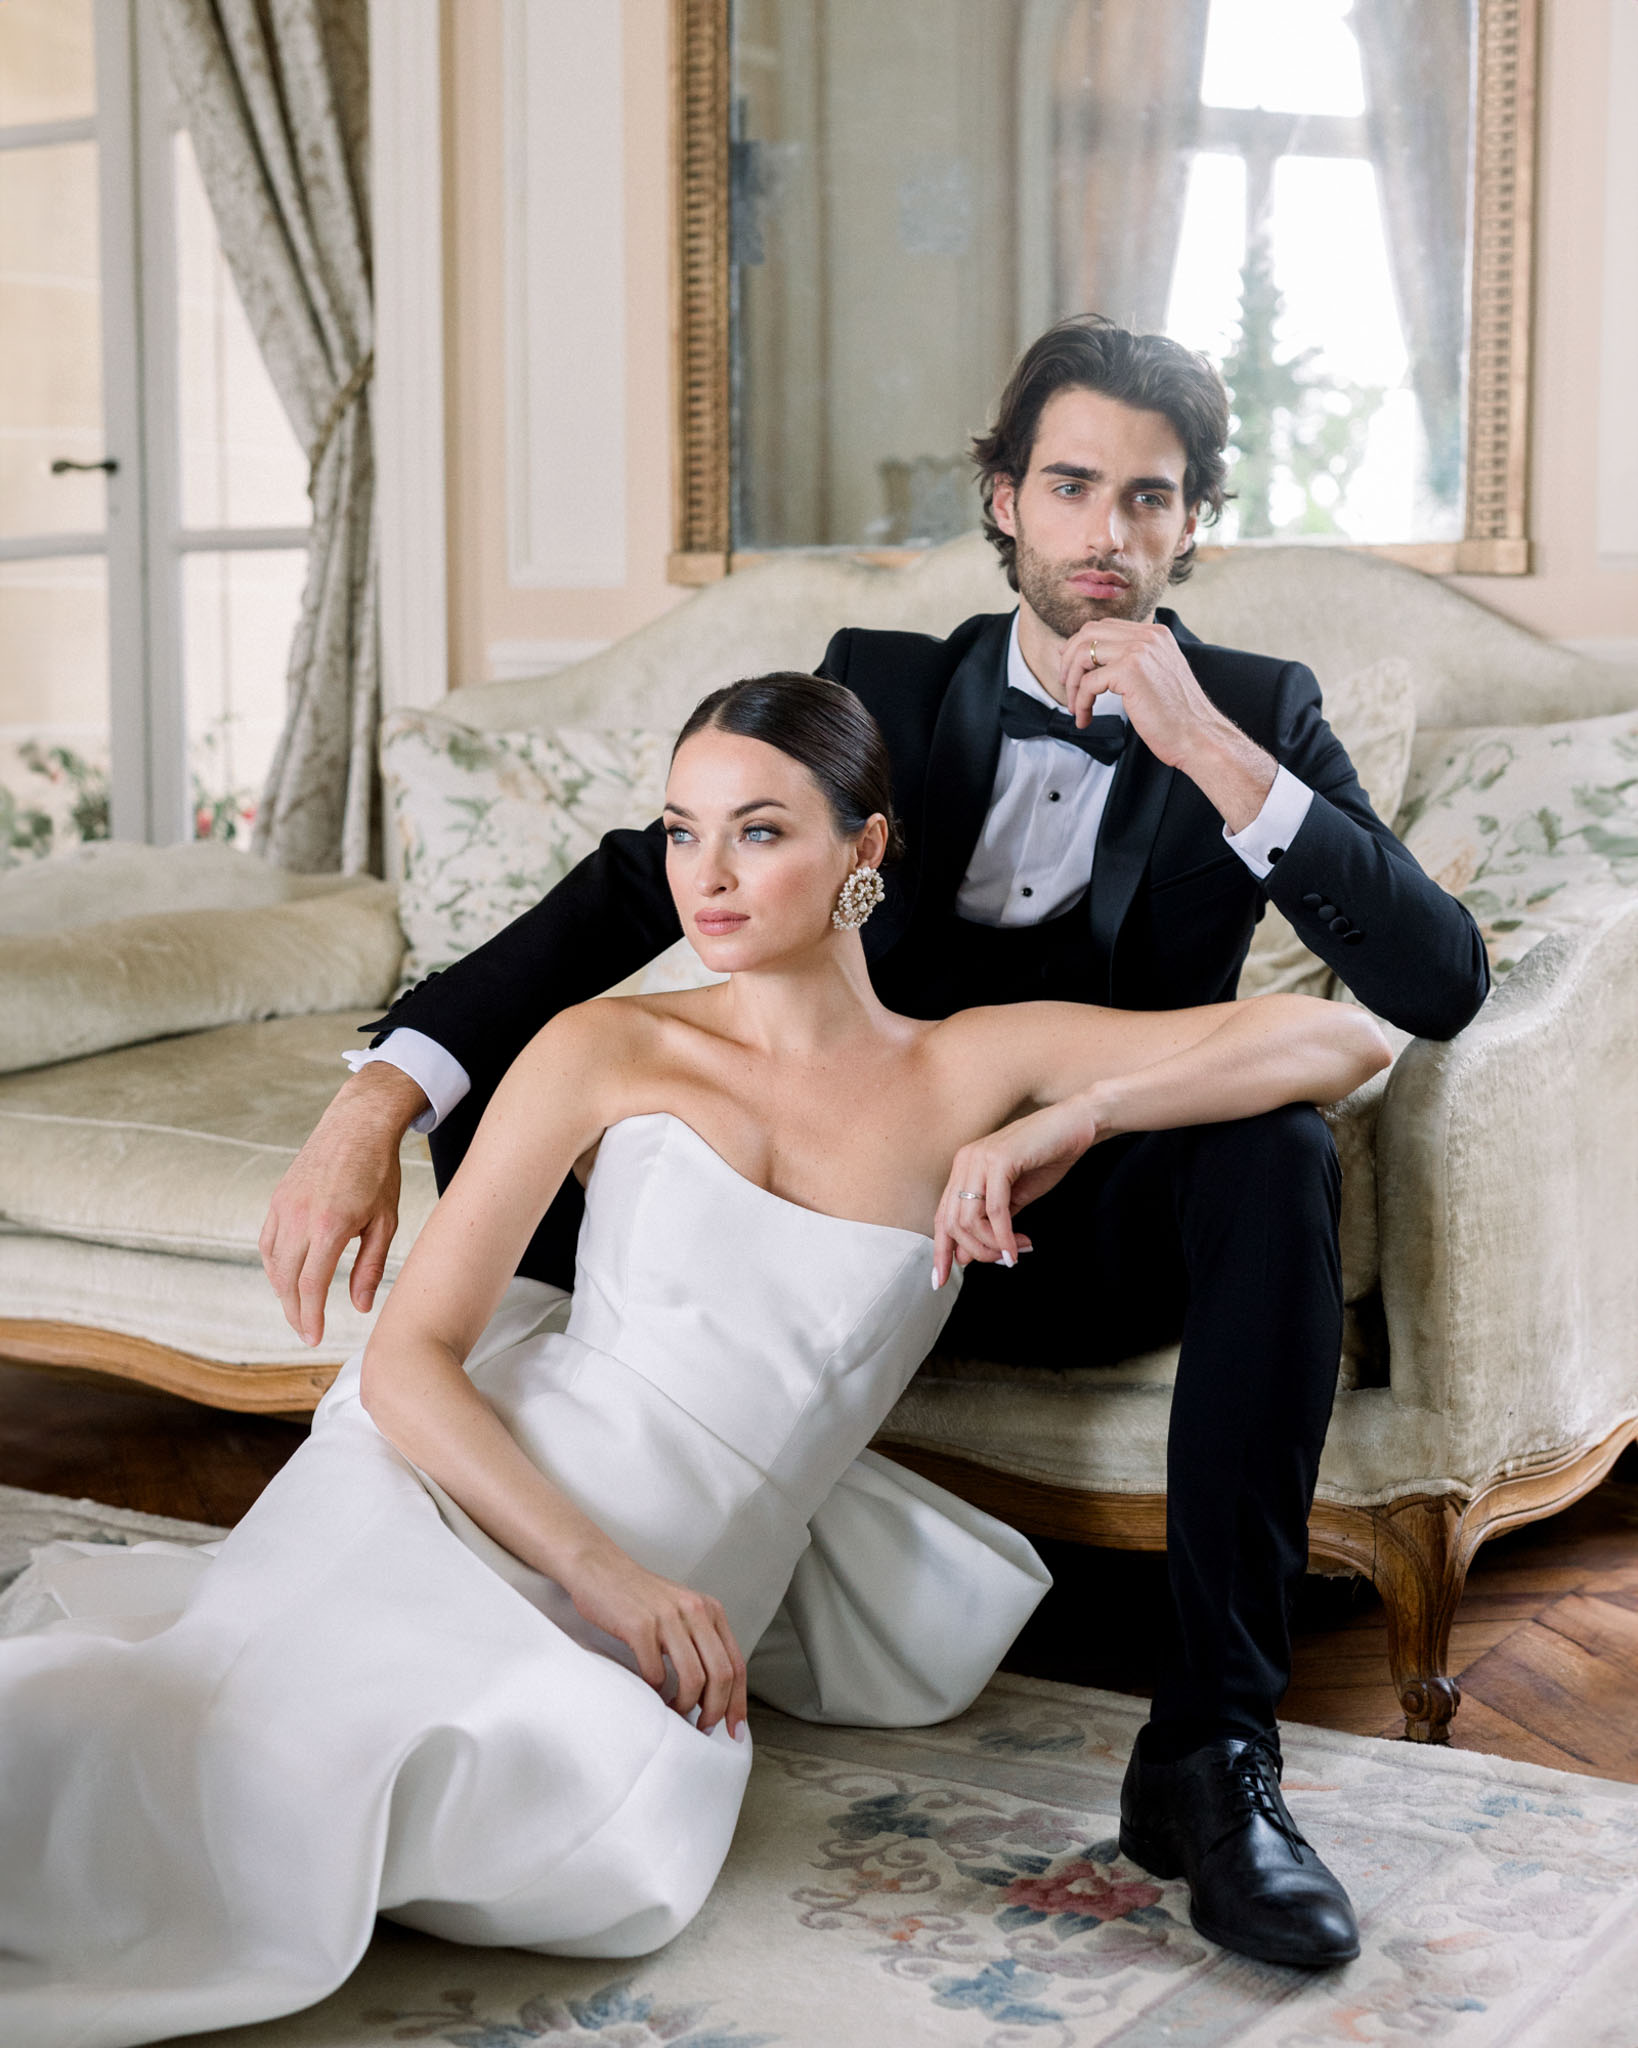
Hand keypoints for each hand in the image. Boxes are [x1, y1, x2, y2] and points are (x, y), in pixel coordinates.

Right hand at [259, 1064, 422, 1346]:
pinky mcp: (277, 1199)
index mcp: (329, 1225)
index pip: (311, 1285)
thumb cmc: (379, 1173)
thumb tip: (359, 1307)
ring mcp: (283, 1207)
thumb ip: (369, 1266)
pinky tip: (289, 1277)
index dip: (309, 1317)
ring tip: (299, 1309)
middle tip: (306, 1332)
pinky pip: (268, 1242)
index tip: (313, 1338)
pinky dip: (275, 1265)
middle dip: (295, 1312)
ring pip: (273, 1263)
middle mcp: (299, 1217)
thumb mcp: (385, 1221)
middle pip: (287, 1281)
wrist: (357, 1125)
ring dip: (283, 1290)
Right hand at [564, 1543, 747, 1736]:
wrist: (600, 1569)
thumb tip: (715, 1692)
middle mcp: (695, 1611)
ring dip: (686, 1705)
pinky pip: (657, 1673)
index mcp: (710, 1610)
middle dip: (715, 1710)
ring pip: (694, 1678)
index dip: (738, 1701)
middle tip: (703, 1727)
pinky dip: (656, 1692)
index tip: (735, 1729)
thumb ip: (700, 1640)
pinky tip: (651, 1692)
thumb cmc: (639, 1598)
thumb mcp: (681, 1611)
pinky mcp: (640, 1626)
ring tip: (675, 1711)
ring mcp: (668, 1618)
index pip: (737, 1663)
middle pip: (721, 1675)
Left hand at [932, 1096, 1107, 1288]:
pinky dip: (1004, 1235)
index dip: (940, 1251)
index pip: (942, 1216)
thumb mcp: (1014, 1199)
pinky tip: (1017, 1248)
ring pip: (970, 1219)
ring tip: (1015, 1252)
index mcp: (963, 1169)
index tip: (940, 1280)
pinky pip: (995, 1209)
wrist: (1076, 1125)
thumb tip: (964, 1257)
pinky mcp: (1000, 1159)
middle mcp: (964, 1161)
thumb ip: (989, 1224)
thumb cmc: (1047, 1159)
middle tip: (1003, 1261)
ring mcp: (979, 1158)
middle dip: (976, 1251)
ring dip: (992, 1245)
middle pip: (952, 1222)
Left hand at [1055, 618, 1275, 832]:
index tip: (1070, 668)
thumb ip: (1134, 661)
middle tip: (1067, 685)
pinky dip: (1081, 702)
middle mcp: (1148, 636)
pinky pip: (1089, 682)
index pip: (1105, 627)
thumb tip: (1097, 660)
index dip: (1080, 646)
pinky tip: (1085, 718)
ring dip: (1073, 683)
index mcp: (1155, 634)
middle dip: (1069, 659)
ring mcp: (1139, 650)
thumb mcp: (1157, 675)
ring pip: (1083, 654)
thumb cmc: (1177, 716)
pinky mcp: (1130, 671)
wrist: (1198, 737)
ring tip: (1075, 706)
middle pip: (1089, 633)